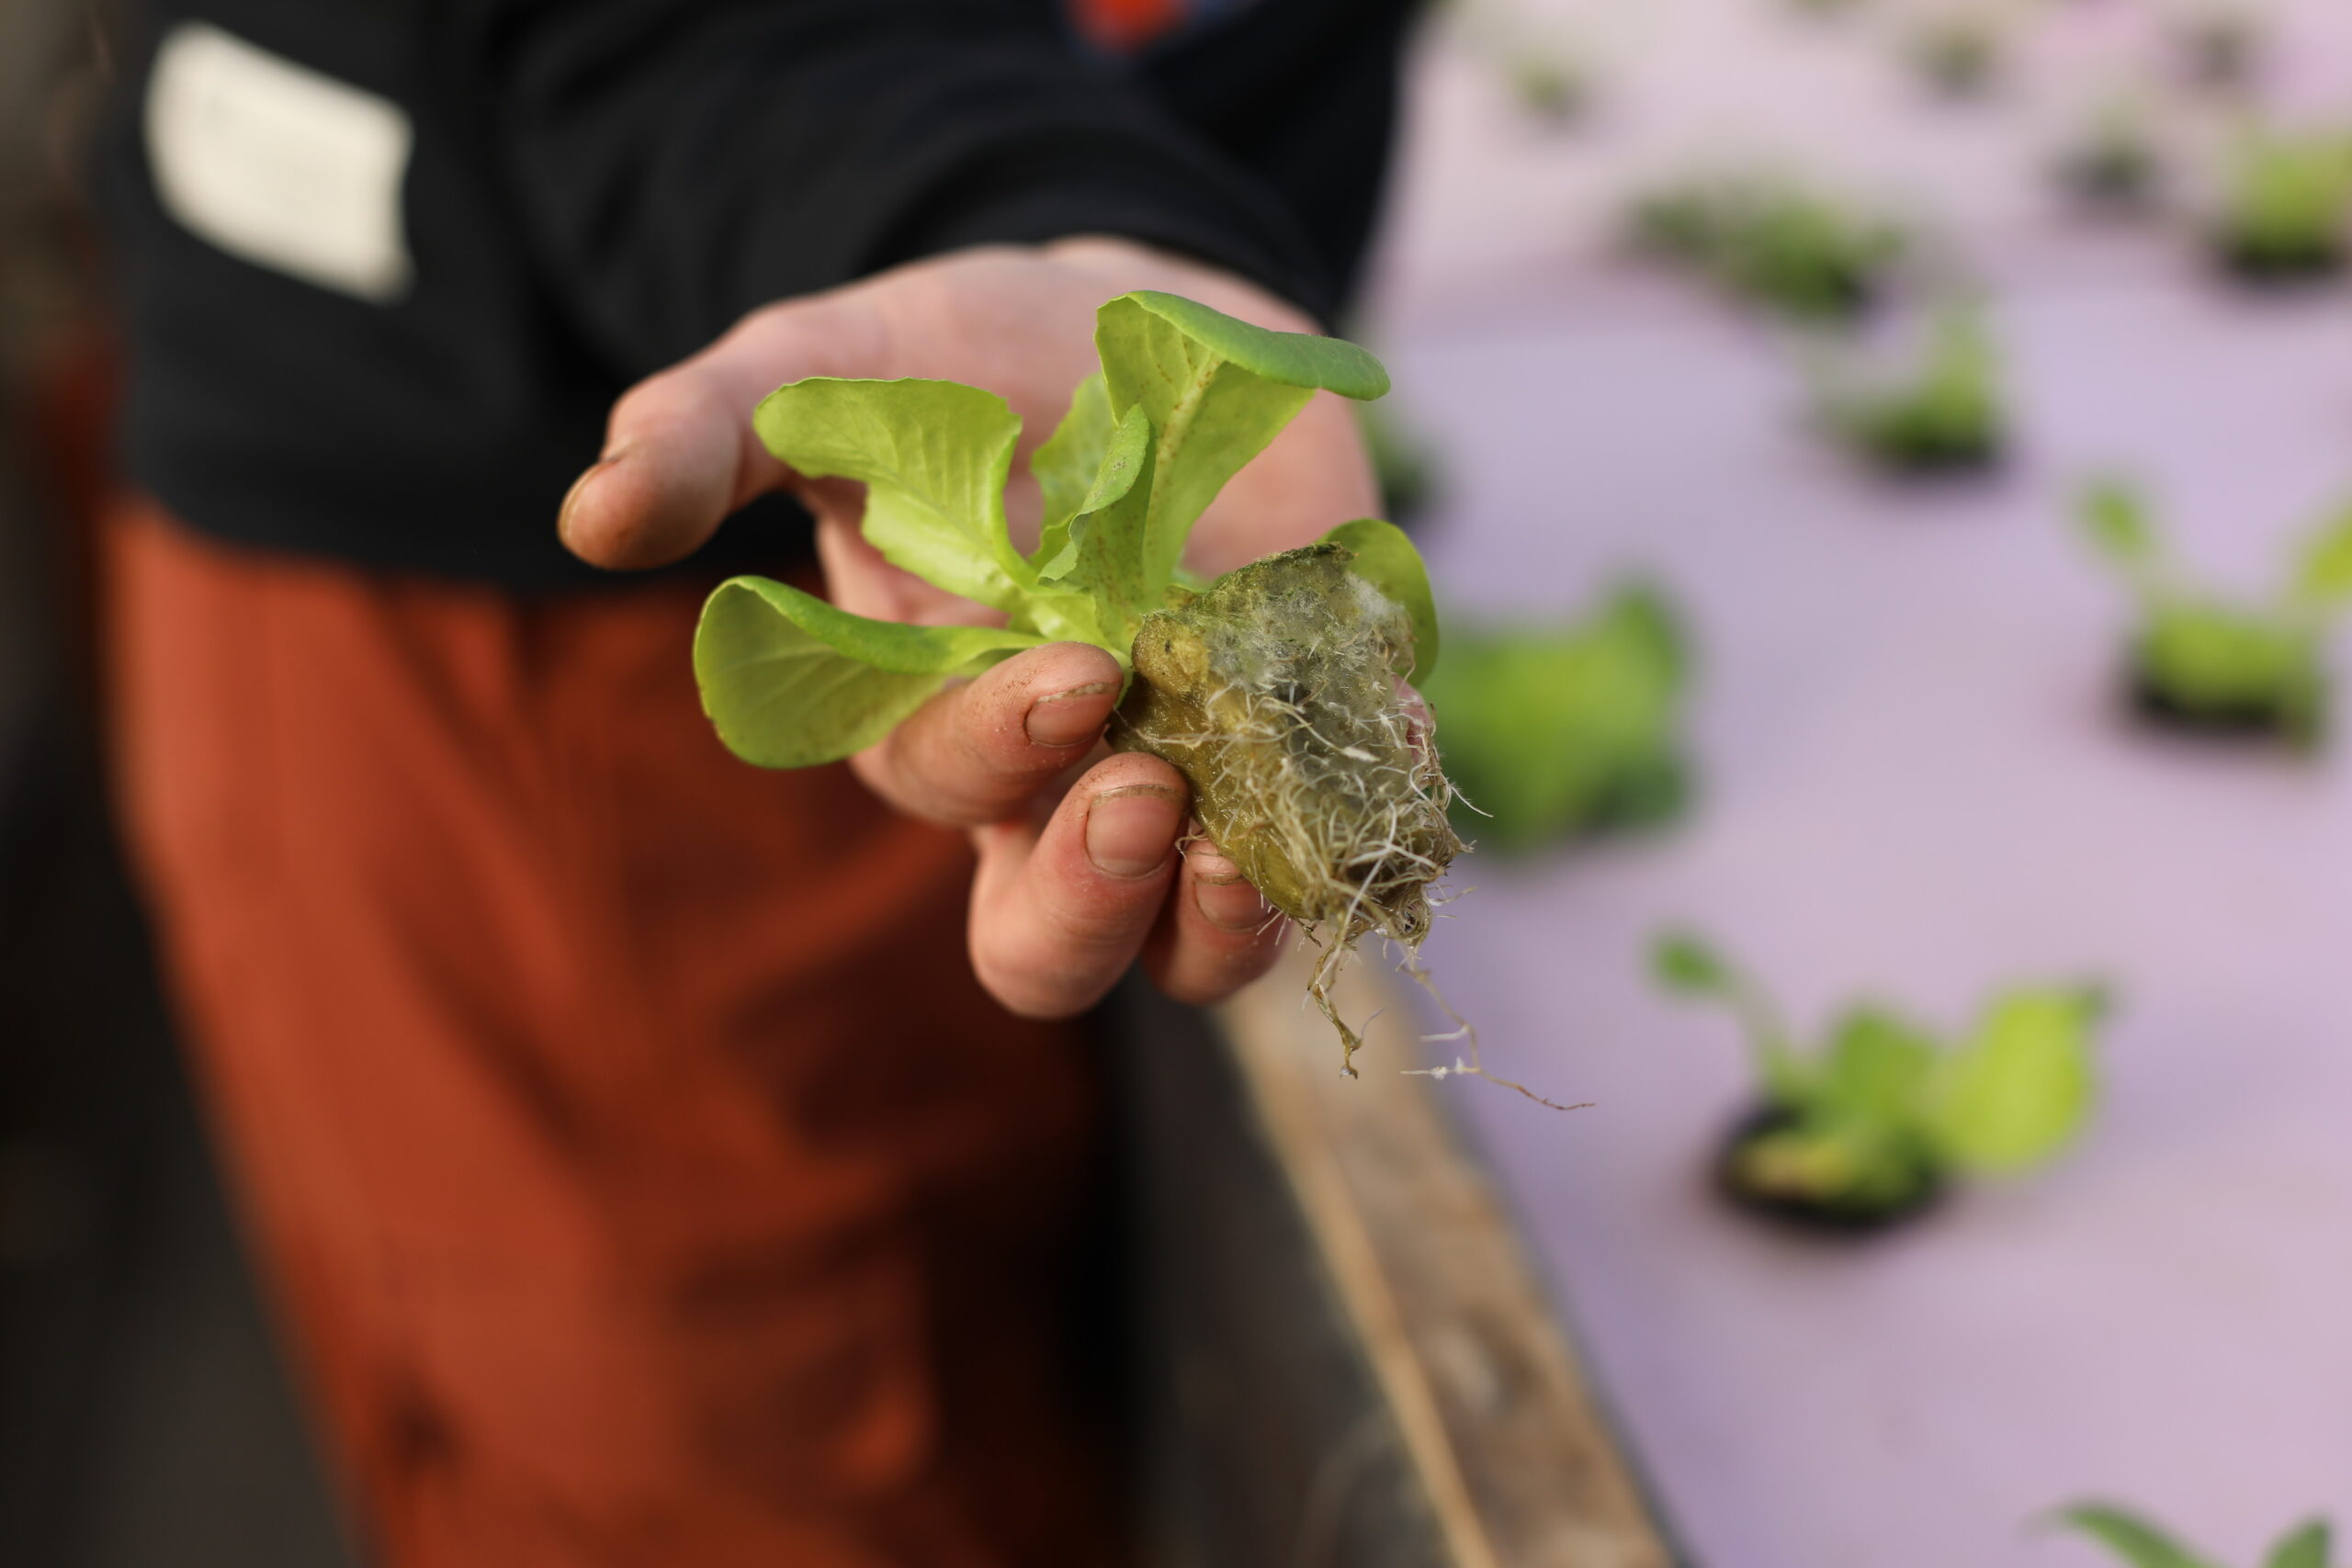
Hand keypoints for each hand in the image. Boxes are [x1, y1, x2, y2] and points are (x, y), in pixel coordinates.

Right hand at [559, 237, 1381, 1016]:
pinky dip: (1372, 813)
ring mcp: (1195, 785)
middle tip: (1141, 802)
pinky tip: (1398, 750)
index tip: (1068, 669)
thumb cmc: (955, 365)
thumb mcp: (829, 371)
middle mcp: (1056, 791)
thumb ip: (716, 431)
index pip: (942, 791)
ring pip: (1194, 950)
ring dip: (1227, 929)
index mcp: (930, 721)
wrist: (1142, 331)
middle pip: (1050, 941)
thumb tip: (593, 516)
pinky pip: (1343, 838)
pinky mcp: (1312, 749)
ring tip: (1259, 857)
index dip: (995, 752)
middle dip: (1087, 899)